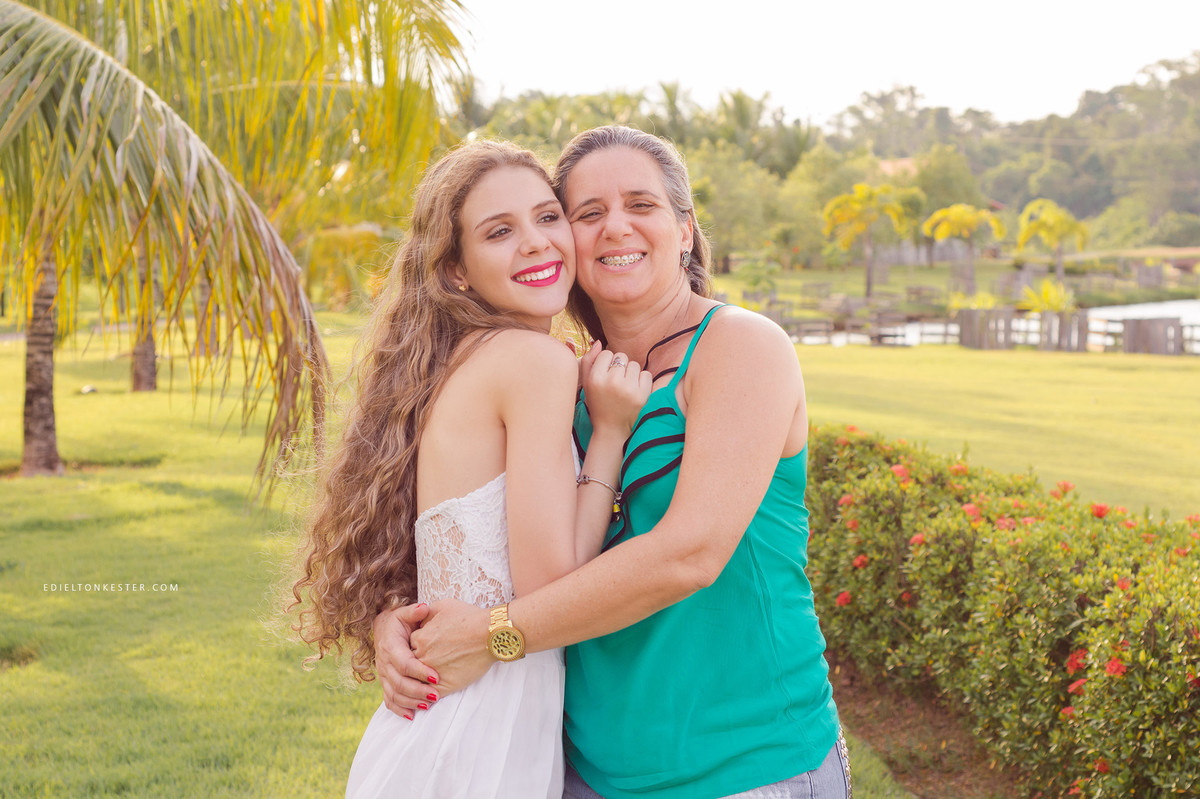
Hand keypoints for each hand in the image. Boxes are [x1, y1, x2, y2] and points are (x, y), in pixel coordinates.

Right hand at [373, 603, 440, 718]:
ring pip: (393, 693)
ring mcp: (383, 675)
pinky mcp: (385, 682)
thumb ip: (414, 612)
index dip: (419, 671)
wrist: (383, 628)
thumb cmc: (399, 620)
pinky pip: (388, 699)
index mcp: (390, 646)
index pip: (404, 663)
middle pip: (398, 682)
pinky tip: (411, 716)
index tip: (436, 676)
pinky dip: (398, 709)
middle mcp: (383, 663)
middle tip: (436, 695)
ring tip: (428, 706)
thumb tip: (424, 608)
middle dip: (417, 690)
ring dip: (410, 701)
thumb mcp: (404, 612)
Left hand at [410, 599, 494, 695]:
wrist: (490, 633)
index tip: (430, 645)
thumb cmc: (470, 617)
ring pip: (419, 680)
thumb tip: (420, 619)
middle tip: (433, 660)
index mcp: (420, 638)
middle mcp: (422, 656)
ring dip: (422, 679)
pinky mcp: (445, 686)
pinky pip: (430, 694)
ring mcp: (432, 673)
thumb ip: (426, 613)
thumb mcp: (444, 605)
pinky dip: (430, 694)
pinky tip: (435, 690)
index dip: (419, 645)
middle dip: (419, 662)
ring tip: (432, 677)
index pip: (410, 645)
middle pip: (412, 663)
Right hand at [580, 342, 652, 436]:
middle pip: (621, 357)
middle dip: (620, 367)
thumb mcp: (587, 384)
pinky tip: (634, 392)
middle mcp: (611, 382)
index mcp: (595, 379)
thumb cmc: (598, 404)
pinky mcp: (642, 395)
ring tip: (625, 388)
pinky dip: (642, 381)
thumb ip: (589, 360)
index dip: (607, 363)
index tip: (606, 376)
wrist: (612, 430)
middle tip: (616, 383)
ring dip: (631, 374)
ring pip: (634, 365)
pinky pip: (646, 375)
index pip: (607, 353)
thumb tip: (599, 341)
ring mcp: (628, 389)